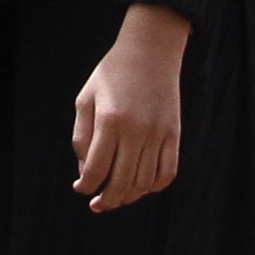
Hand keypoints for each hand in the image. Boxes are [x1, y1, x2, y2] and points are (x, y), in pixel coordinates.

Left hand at [72, 4, 188, 211]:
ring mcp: (158, 134)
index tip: (80, 188)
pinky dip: (153, 187)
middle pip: (121, 182)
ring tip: (116, 197)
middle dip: (106, 200)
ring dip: (128, 197)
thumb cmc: (112, 73)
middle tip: (97, 204)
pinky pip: (167, 172)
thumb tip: (85, 172)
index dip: (86, 185)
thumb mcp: (86, 98)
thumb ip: (81, 136)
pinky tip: (140, 187)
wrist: (150, 49)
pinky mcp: (174, 134)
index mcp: (110, 121)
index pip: (96, 169)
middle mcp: (136, 130)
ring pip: (144, 182)